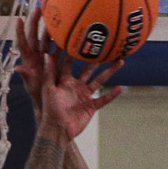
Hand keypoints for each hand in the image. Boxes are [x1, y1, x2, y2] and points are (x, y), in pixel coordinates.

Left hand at [17, 13, 123, 134]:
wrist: (57, 130)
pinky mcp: (91, 106)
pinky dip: (111, 95)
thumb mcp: (48, 89)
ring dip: (110, 72)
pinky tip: (121, 88)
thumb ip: (49, 73)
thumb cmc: (49, 110)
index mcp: (64, 80)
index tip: (79, 38)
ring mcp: (85, 96)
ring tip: (120, 61)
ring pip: (99, 81)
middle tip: (105, 46)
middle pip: (88, 69)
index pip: (69, 62)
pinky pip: (103, 99)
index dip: (73, 51)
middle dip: (97, 59)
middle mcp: (76, 86)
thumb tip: (46, 55)